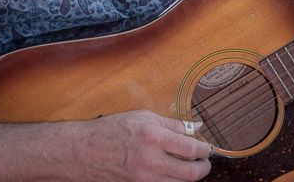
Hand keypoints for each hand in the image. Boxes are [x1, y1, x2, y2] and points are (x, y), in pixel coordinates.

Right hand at [74, 109, 211, 180]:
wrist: (86, 151)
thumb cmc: (112, 129)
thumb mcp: (143, 117)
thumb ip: (171, 123)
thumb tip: (195, 127)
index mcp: (153, 137)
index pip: (191, 148)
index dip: (204, 149)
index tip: (207, 147)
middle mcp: (152, 161)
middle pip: (191, 173)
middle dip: (203, 168)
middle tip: (205, 161)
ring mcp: (146, 180)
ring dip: (189, 177)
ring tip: (189, 166)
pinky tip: (172, 173)